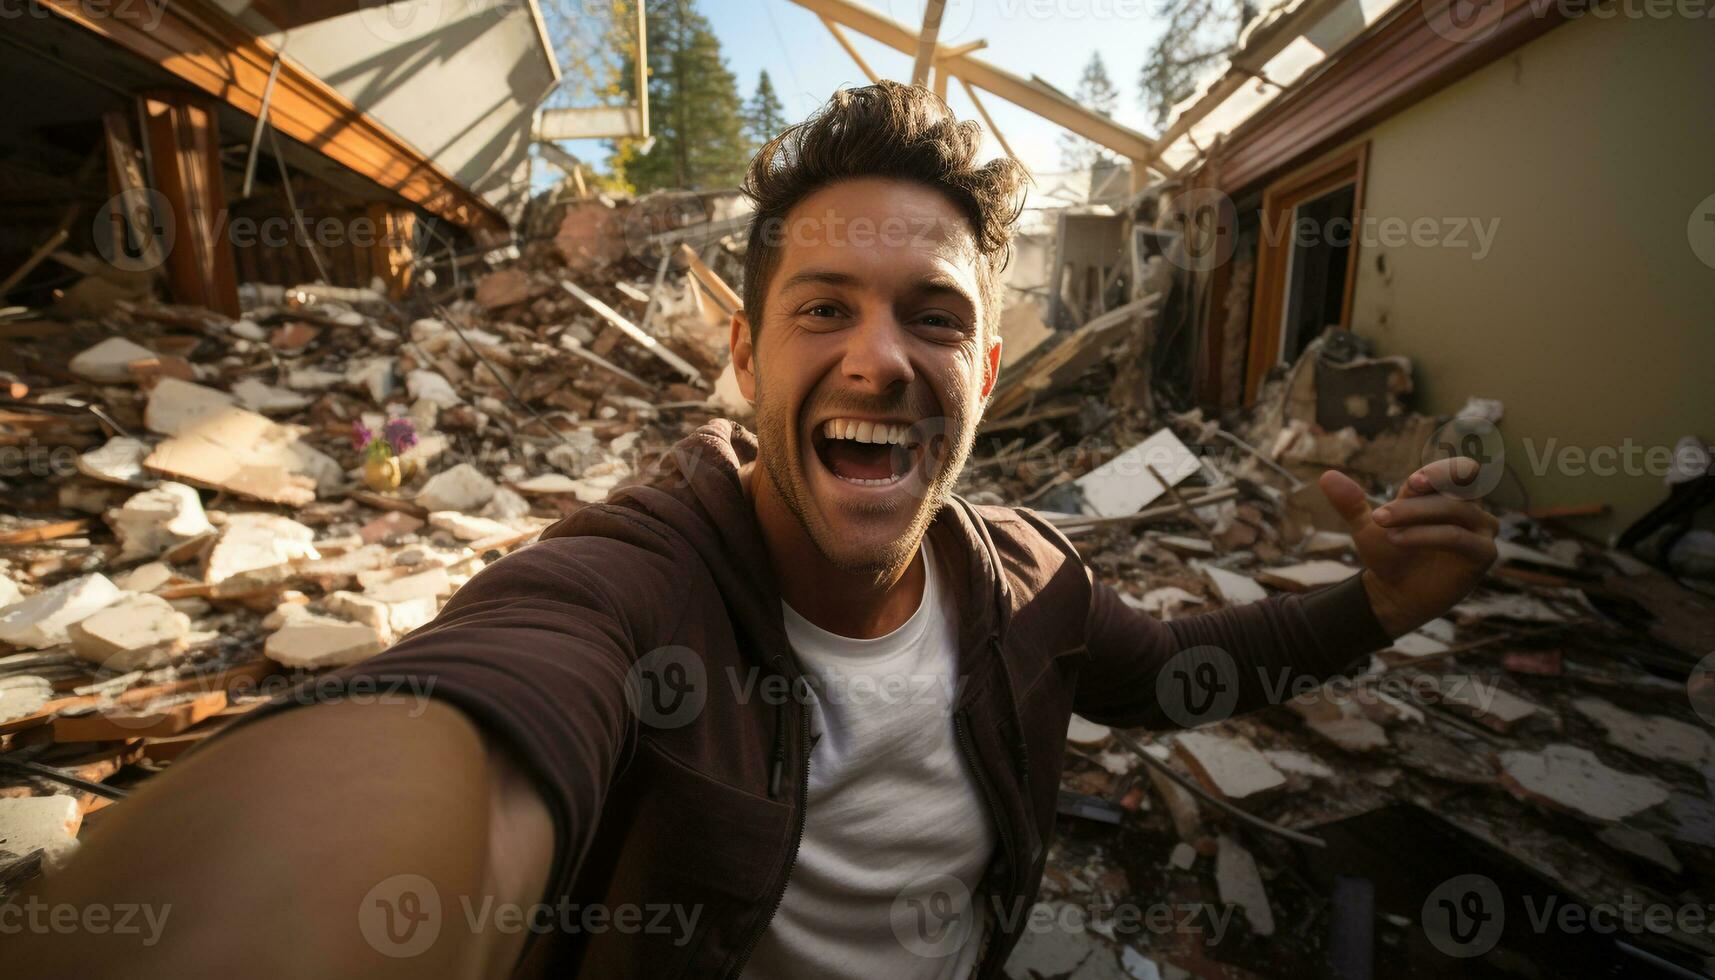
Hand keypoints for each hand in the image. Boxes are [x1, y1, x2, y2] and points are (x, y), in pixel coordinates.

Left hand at [1318, 458, 1498, 636]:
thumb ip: (1350, 502)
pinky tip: (1398, 539)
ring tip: (1382, 524)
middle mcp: (1469, 508)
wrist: (1393, 595)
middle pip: (1460, 483)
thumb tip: (1326, 476)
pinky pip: (1459, 537)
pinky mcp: (1483, 554)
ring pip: (1455, 510)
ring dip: (1417, 513)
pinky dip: (1427, 535)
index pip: (1451, 471)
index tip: (1410, 483)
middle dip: (1431, 484)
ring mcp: (1480, 531)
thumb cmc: (1387, 555)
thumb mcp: (1366, 527)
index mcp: (1447, 494)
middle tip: (1405, 489)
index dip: (1435, 472)